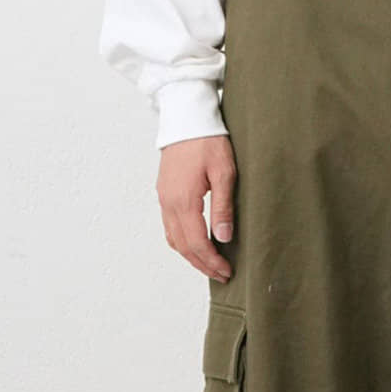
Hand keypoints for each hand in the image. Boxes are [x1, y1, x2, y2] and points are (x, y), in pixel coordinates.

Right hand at [157, 135, 236, 281]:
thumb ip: (223, 207)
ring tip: (210, 264)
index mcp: (183, 201)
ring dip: (191, 255)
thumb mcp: (224, 172)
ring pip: (173, 238)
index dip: (211, 261)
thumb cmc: (208, 141)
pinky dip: (182, 241)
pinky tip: (195, 243)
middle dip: (202, 264)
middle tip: (222, 275)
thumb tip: (223, 238)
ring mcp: (164, 198)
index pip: (196, 243)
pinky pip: (169, 226)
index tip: (227, 271)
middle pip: (182, 246)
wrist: (187, 117)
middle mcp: (169, 203)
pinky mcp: (164, 192)